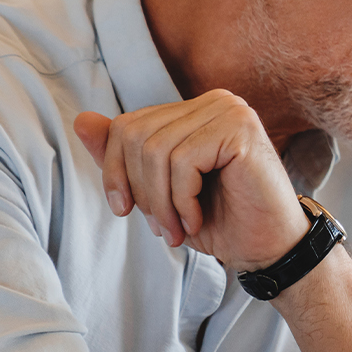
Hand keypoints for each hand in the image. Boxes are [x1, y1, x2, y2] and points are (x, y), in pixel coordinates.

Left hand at [73, 91, 304, 270]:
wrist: (270, 249)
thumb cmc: (221, 221)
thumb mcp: (158, 192)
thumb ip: (123, 158)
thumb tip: (81, 120)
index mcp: (195, 110)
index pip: (127, 126)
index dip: (115, 172)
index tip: (127, 211)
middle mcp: (214, 101)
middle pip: (135, 134)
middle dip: (139, 190)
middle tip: (162, 227)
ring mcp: (229, 111)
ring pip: (155, 149)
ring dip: (160, 202)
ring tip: (179, 229)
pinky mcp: (240, 129)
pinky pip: (183, 161)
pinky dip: (181, 200)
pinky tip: (197, 219)